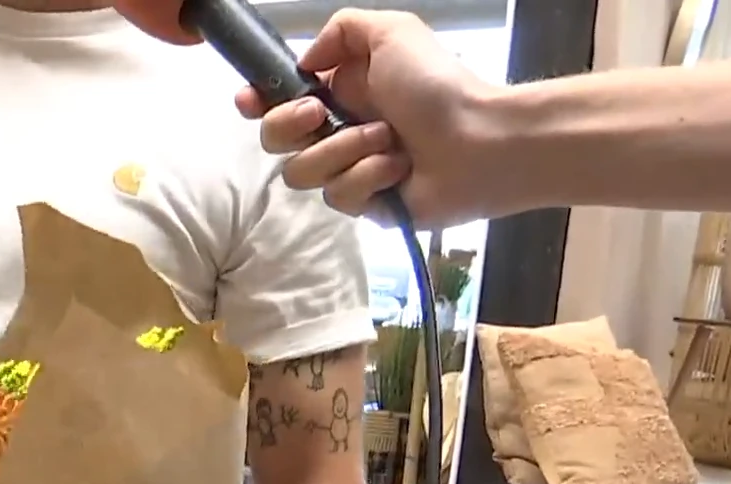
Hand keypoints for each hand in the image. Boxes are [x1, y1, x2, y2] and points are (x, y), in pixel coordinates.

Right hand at [232, 10, 502, 227]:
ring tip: (388, 140)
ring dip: (344, 150)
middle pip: (274, 141)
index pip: (276, 102)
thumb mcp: (392, 32)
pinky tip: (399, 168)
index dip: (256, 103)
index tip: (251, 101)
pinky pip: (339, 196)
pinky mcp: (363, 205)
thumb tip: (305, 63)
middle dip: (290, 125)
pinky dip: (369, 176)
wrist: (479, 139)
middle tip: (322, 112)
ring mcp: (347, 171)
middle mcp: (336, 132)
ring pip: (302, 173)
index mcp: (337, 92)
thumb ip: (341, 30)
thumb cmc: (436, 84)